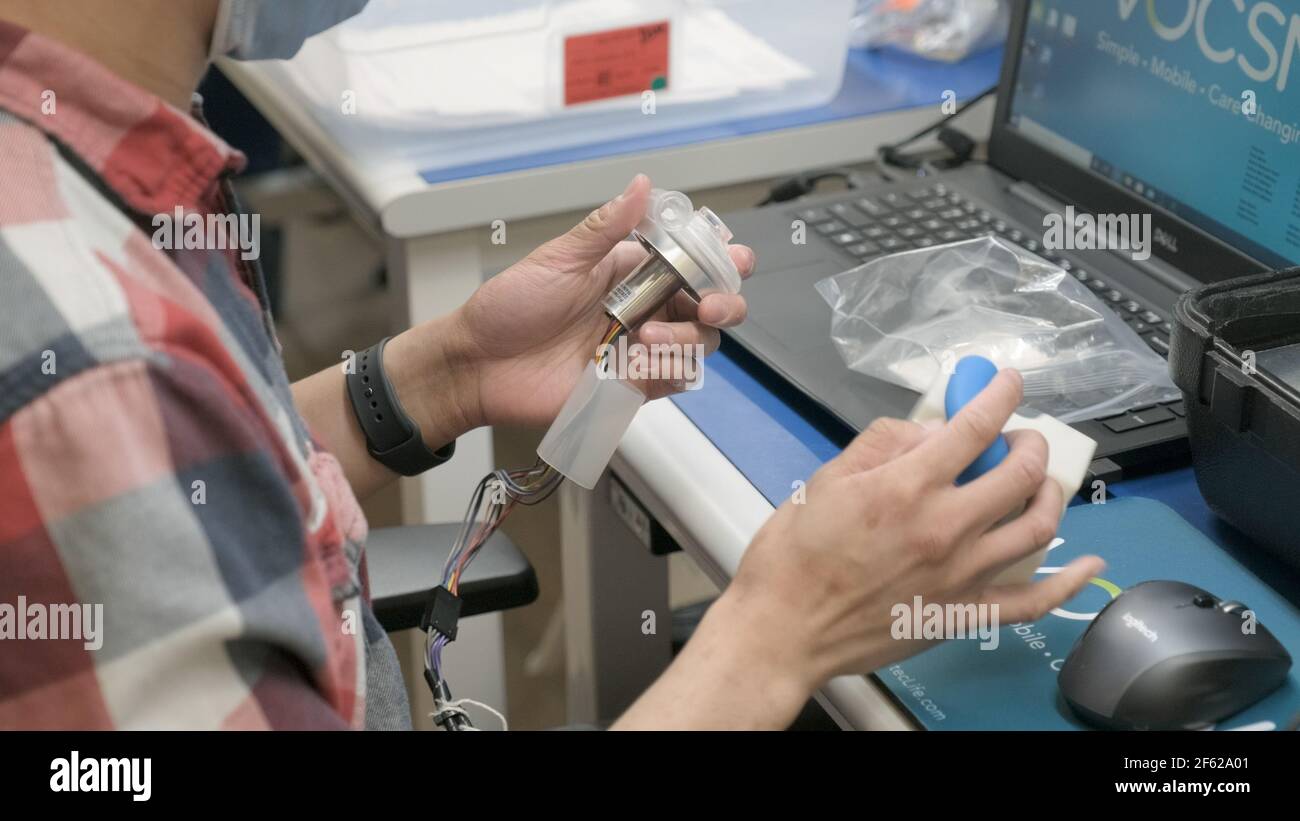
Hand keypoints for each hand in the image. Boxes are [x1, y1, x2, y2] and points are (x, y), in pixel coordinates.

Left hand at [445, 174, 753, 428]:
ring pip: (699, 344)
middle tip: (708, 305)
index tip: (731, 257)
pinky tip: (643, 363)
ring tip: (648, 337)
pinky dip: (671, 371)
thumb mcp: (559, 259)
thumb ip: (607, 226)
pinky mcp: (632, 385)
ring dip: (688, 338)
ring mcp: (641, 348)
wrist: (478, 365)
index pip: (694, 261)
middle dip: (725, 303)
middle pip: (712, 305)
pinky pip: (674, 380)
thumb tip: (642, 185)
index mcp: (632, 271)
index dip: (721, 259)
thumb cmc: (509, 309)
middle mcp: (645, 308)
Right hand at [736, 368, 1102, 690]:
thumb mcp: (826, 479)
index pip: (975, 426)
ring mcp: (962, 574)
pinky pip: (1034, 601)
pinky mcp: (964, 613)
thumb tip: (930, 433)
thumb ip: (882, 446)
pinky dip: (1069, 583)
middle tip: (1019, 437)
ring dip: (1049, 492)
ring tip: (1039, 481)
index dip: (1000, 394)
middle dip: (1030, 441)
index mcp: (907, 487)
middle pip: (1020, 472)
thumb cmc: (792, 557)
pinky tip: (1090, 564)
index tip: (1008, 381)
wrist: (785, 630)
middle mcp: (945, 527)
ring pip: (1037, 526)